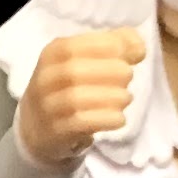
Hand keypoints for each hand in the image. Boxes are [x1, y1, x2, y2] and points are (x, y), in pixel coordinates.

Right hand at [18, 29, 146, 167]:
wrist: (38, 128)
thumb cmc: (69, 88)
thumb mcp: (84, 61)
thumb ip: (113, 47)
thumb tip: (139, 46)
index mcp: (52, 54)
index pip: (76, 45)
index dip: (109, 46)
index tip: (133, 54)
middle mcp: (45, 79)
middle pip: (76, 71)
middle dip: (112, 72)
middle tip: (128, 78)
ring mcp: (47, 107)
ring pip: (76, 98)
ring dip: (111, 96)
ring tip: (126, 98)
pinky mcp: (55, 132)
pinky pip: (80, 123)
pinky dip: (106, 119)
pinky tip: (120, 118)